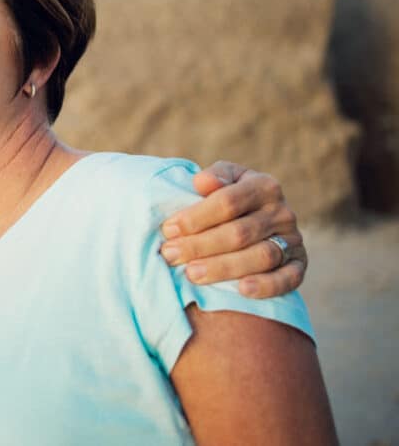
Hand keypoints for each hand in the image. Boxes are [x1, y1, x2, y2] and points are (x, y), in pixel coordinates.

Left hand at [159, 161, 306, 298]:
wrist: (255, 220)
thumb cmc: (226, 200)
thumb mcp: (221, 181)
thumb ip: (213, 178)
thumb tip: (202, 182)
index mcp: (263, 186)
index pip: (228, 201)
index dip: (196, 217)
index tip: (169, 230)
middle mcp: (282, 212)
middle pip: (240, 232)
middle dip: (201, 245)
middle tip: (170, 255)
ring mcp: (293, 239)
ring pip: (261, 256)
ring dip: (224, 267)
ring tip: (192, 274)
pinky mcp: (299, 265)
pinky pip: (289, 278)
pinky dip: (267, 285)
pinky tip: (242, 290)